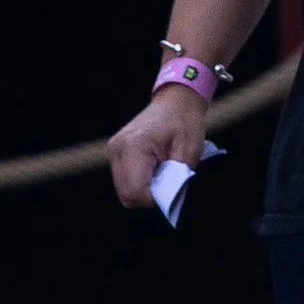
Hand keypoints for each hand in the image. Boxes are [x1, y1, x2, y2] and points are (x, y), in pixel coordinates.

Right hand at [110, 85, 209, 206]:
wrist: (176, 102)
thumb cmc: (184, 123)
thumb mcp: (189, 152)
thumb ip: (176, 179)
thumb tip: (168, 201)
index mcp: (135, 146)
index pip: (136, 192)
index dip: (155, 198)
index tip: (172, 188)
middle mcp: (118, 149)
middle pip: (127, 195)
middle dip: (149, 196)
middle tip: (168, 181)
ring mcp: (114, 150)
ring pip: (124, 190)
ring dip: (144, 189)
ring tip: (161, 172)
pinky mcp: (116, 152)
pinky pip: (124, 180)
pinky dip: (140, 181)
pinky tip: (154, 169)